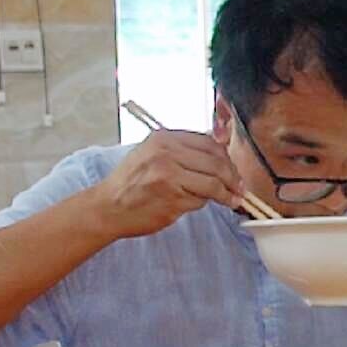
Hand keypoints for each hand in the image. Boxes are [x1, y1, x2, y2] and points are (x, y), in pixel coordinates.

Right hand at [91, 130, 242, 239]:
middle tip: (239, 188)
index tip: (233, 169)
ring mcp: (169, 177)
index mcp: (163, 139)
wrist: (107, 207)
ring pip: (213, 183)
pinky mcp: (172, 199)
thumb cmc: (131, 183)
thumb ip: (182, 150)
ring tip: (232, 200)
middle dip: (233, 177)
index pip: (208, 144)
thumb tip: (219, 152)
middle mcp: (166, 154)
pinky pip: (201, 200)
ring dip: (227, 194)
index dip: (226, 158)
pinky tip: (205, 205)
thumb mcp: (151, 154)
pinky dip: (206, 203)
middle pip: (216, 163)